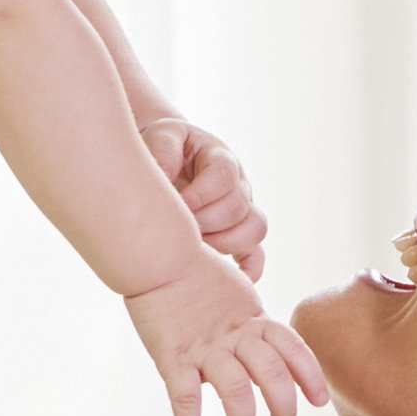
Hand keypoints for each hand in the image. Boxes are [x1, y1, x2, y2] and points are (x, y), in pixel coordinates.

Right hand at [125, 254, 326, 415]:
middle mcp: (235, 334)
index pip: (293, 348)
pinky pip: (184, 395)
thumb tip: (264, 344)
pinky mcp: (172, 355)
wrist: (158, 253)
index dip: (310, 376)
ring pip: (235, 389)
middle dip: (284, 407)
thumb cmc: (195, 270)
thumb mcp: (236, 291)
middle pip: (272, 373)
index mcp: (253, 318)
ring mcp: (204, 346)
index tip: (319, 402)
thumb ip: (251, 319)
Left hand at [140, 118, 266, 280]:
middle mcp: (238, 185)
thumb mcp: (160, 137)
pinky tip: (225, 278)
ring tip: (193, 247)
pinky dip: (247, 270)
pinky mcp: (237, 235)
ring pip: (254, 231)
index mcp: (221, 158)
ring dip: (223, 244)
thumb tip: (165, 176)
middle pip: (238, 207)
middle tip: (177, 228)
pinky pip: (255, 256)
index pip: (225, 175)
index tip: (174, 204)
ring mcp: (242, 211)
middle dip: (204, 221)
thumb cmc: (162, 149)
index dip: (200, 193)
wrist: (166, 161)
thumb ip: (164, 149)